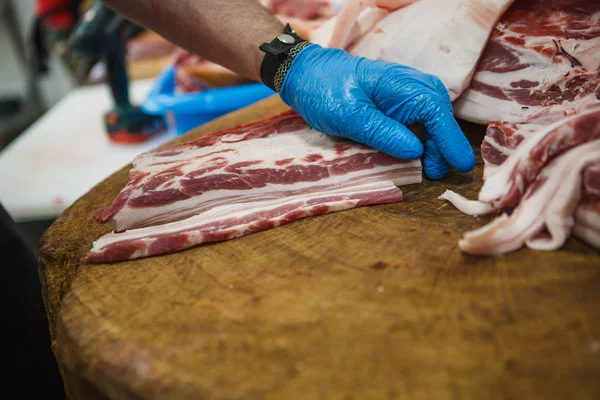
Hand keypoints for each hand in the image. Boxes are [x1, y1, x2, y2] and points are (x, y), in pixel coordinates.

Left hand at [279, 44, 474, 179]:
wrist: (308, 74)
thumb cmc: (326, 92)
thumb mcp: (350, 117)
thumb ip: (383, 133)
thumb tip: (417, 152)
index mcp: (402, 86)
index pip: (437, 114)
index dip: (450, 141)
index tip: (460, 165)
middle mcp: (412, 85)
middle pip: (440, 117)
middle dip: (444, 146)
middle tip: (438, 175)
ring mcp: (407, 92)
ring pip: (433, 119)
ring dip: (435, 144)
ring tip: (432, 170)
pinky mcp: (399, 101)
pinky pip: (420, 119)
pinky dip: (424, 137)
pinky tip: (421, 154)